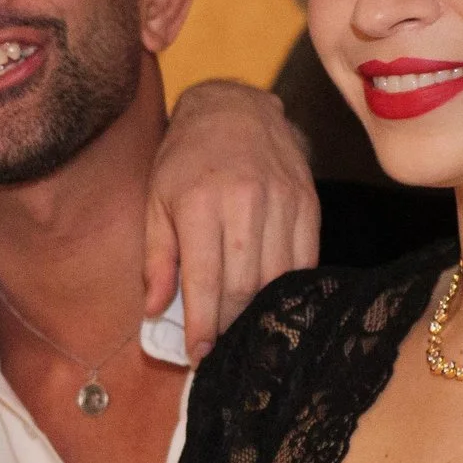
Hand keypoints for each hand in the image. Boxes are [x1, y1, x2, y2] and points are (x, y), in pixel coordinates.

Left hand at [144, 80, 318, 361]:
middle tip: (220, 348)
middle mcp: (245, 202)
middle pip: (244, 286)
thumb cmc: (184, 159)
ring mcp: (283, 201)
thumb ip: (156, 259)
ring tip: (243, 330)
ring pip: (278, 278)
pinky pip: (305, 260)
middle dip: (230, 326)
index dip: (203, 327)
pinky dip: (289, 287)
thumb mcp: (155, 202)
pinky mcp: (308, 201)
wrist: (233, 107)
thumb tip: (155, 311)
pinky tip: (272, 301)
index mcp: (200, 204)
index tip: (199, 355)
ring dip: (260, 312)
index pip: (204, 282)